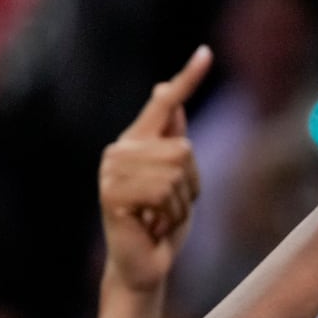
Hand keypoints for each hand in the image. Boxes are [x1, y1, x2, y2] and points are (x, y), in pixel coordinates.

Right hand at [99, 46, 207, 290]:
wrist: (145, 264)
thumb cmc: (163, 223)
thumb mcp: (179, 180)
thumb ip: (171, 141)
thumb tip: (168, 96)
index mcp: (139, 142)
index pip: (165, 102)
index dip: (187, 79)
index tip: (206, 53)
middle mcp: (120, 150)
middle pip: (183, 147)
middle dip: (190, 185)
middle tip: (169, 207)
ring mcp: (112, 171)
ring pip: (175, 171)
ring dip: (180, 203)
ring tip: (159, 217)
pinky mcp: (112, 194)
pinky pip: (162, 191)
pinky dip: (169, 213)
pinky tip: (151, 224)